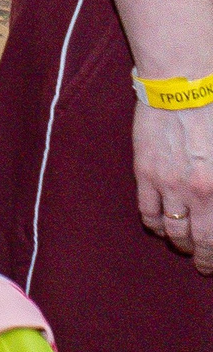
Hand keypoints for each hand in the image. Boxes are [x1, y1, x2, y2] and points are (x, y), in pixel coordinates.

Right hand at [133, 102, 212, 272]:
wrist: (186, 85)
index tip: (211, 266)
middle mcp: (195, 193)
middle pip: (196, 239)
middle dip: (200, 255)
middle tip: (201, 261)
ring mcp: (167, 183)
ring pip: (170, 229)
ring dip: (177, 242)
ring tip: (182, 244)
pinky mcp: (145, 172)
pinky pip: (147, 210)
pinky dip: (154, 224)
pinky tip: (160, 226)